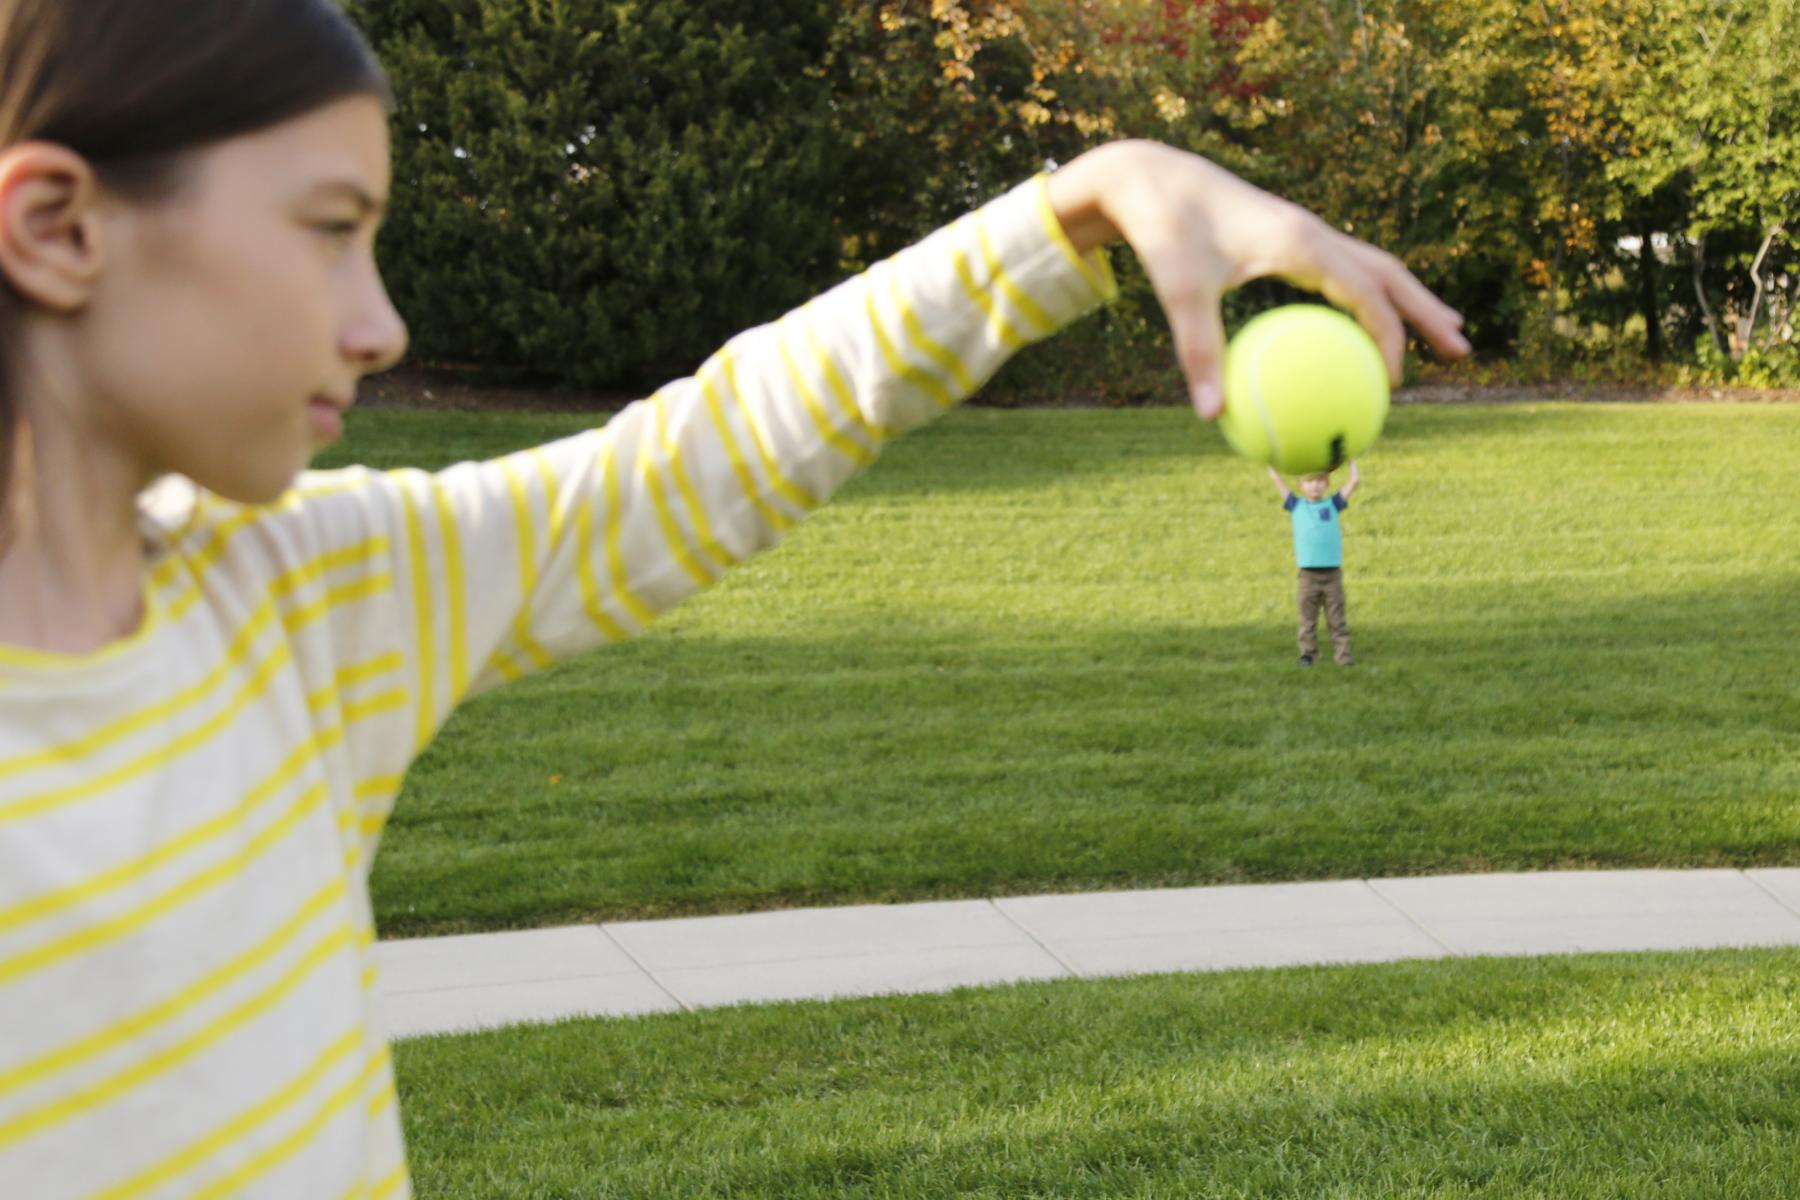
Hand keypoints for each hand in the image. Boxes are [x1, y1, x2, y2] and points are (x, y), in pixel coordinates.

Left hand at [1047, 141, 1469, 418]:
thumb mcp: (1177, 291)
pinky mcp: (1288, 234)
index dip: (1388, 334)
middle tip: (1460, 348)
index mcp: (1300, 241)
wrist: (1150, 174)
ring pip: (1372, 266)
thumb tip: (1212, 416)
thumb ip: (1197, 350)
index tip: (1394, 380)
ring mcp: (1304, 230)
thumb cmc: (1163, 229)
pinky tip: (1363, 327)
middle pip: (1389, 273)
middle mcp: (1313, 231)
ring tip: (1438, 332)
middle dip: (1426, 311)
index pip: (1366, 291)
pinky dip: (1365, 297)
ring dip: (1406, 300)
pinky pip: (1341, 270)